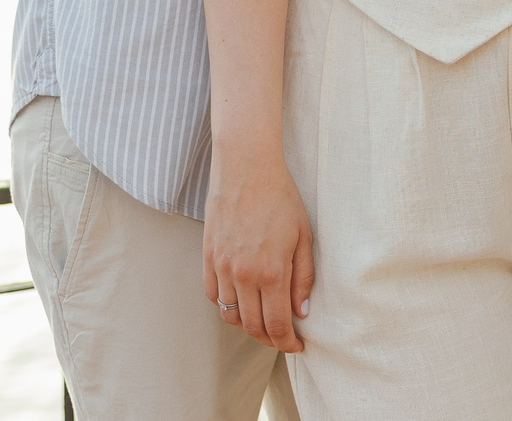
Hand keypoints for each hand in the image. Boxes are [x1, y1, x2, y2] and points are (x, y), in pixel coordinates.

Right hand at [202, 147, 314, 351]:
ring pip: (230, 315)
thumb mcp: (303, 236)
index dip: (288, 343)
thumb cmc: (280, 197)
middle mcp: (243, 274)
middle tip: (283, 336)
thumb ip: (303, 278)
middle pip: (252, 327)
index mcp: (271, 272)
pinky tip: (241, 300)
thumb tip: (301, 312)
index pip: (277, 326)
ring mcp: (222, 266)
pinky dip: (226, 305)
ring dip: (248, 325)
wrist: (246, 166)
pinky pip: (213, 295)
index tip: (297, 345)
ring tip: (263, 320)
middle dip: (270, 339)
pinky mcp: (207, 255)